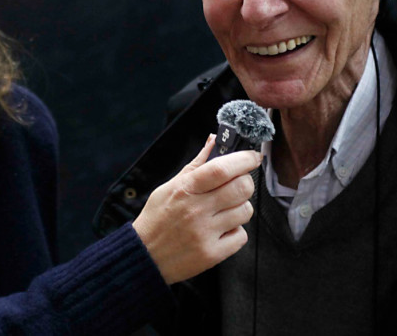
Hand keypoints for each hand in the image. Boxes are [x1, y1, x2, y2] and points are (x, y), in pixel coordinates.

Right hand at [132, 134, 261, 284]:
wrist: (144, 256)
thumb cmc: (157, 218)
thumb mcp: (170, 186)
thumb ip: (196, 164)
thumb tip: (214, 140)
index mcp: (185, 189)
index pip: (222, 168)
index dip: (243, 159)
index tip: (252, 156)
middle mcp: (196, 210)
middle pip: (242, 188)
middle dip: (246, 182)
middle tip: (239, 184)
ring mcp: (205, 233)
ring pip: (245, 211)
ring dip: (240, 207)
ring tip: (224, 210)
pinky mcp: (212, 254)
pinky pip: (241, 236)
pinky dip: (235, 231)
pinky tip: (221, 229)